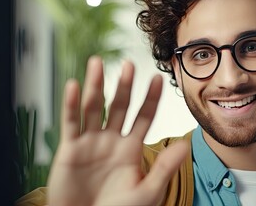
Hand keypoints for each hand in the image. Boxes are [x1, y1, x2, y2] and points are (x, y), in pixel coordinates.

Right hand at [47, 56, 188, 205]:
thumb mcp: (146, 192)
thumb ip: (164, 167)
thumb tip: (185, 144)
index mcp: (131, 149)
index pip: (144, 117)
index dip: (150, 98)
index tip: (158, 79)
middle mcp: (111, 141)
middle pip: (119, 107)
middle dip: (124, 86)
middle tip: (129, 65)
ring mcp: (90, 143)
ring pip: (93, 108)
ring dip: (95, 85)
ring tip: (98, 63)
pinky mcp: (70, 149)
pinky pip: (71, 123)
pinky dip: (71, 104)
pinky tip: (75, 86)